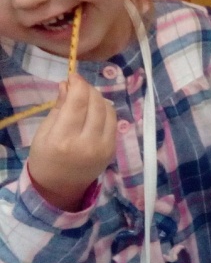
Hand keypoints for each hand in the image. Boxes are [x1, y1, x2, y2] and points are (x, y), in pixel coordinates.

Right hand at [27, 74, 116, 210]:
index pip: (78, 103)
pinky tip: (96, 109)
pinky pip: (114, 122)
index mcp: (64, 140)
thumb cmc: (46, 157)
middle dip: (88, 89)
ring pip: (108, 111)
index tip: (74, 76)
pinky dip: (106, 111)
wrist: (61, 186)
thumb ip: (59, 108)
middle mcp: (87, 143)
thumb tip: (68, 84)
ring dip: (99, 98)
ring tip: (86, 97)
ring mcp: (104, 148)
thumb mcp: (44, 132)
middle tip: (78, 85)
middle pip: (96, 105)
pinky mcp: (113, 150)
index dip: (78, 85)